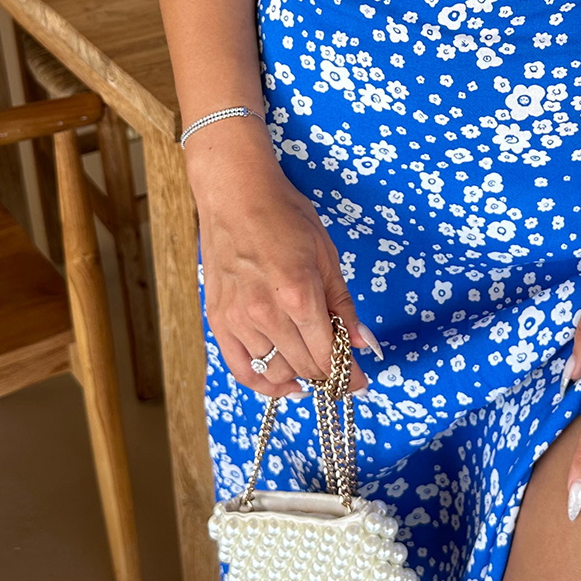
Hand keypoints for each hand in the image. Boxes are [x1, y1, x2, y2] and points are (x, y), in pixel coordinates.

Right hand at [186, 131, 373, 400]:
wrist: (235, 195)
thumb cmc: (285, 216)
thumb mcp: (326, 255)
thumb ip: (342, 304)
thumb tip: (363, 343)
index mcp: (299, 295)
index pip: (328, 355)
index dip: (349, 375)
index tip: (360, 382)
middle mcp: (266, 314)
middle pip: (305, 366)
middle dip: (328, 377)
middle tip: (342, 375)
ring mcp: (238, 320)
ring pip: (275, 372)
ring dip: (300, 377)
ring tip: (314, 370)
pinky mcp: (218, 321)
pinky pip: (241, 369)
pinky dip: (264, 384)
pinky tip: (284, 384)